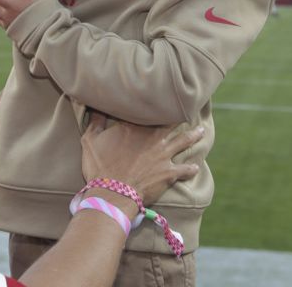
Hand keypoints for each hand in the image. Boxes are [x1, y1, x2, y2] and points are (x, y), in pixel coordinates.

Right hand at [80, 113, 202, 206]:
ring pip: (183, 141)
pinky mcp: (169, 172)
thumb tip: (95, 106)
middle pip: (170, 122)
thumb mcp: (90, 141)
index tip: (158, 99)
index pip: (146, 111)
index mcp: (134, 127)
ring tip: (201, 130)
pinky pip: (184, 169)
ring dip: (193, 135)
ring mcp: (163, 154)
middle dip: (179, 114)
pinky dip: (190, 169)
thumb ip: (94, 122)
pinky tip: (195, 168)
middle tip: (188, 108)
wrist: (113, 193)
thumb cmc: (99, 168)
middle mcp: (152, 137)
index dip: (152, 105)